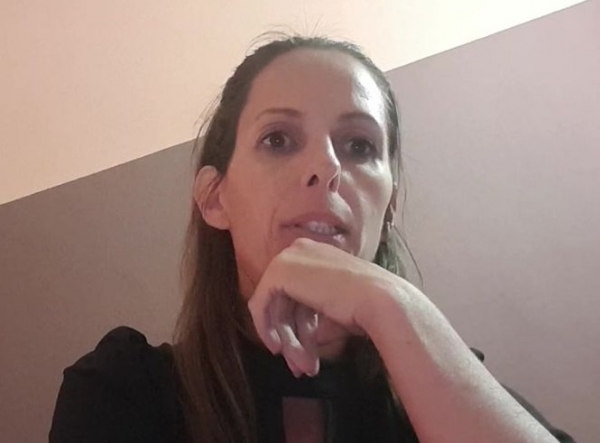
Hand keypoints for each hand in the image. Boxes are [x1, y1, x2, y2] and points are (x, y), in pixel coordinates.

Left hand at [247, 238, 397, 376]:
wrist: (379, 301)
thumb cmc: (367, 307)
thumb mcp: (335, 313)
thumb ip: (315, 322)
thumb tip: (303, 341)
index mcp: (319, 254)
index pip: (300, 293)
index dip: (301, 326)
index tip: (306, 354)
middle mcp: (302, 249)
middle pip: (287, 301)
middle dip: (294, 337)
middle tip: (301, 367)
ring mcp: (289, 257)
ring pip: (276, 307)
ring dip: (289, 340)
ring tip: (302, 367)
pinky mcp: (279, 271)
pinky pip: (260, 303)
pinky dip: (265, 327)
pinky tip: (277, 348)